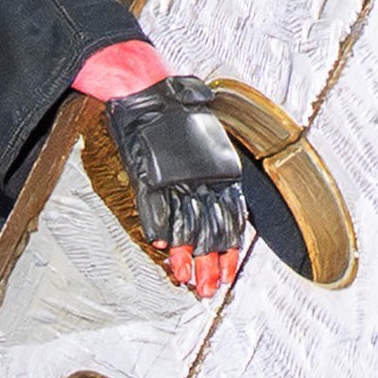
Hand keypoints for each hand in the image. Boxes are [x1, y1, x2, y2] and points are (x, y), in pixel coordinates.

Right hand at [88, 72, 255, 288]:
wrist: (147, 88)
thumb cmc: (174, 104)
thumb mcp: (205, 134)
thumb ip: (213, 160)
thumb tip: (221, 188)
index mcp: (220, 170)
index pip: (230, 219)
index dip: (228, 250)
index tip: (228, 273)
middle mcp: (201, 176)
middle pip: (210, 229)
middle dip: (210, 264)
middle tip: (209, 290)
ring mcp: (174, 177)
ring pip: (185, 226)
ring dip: (186, 257)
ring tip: (186, 280)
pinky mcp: (148, 175)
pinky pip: (155, 210)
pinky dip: (159, 231)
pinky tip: (162, 251)